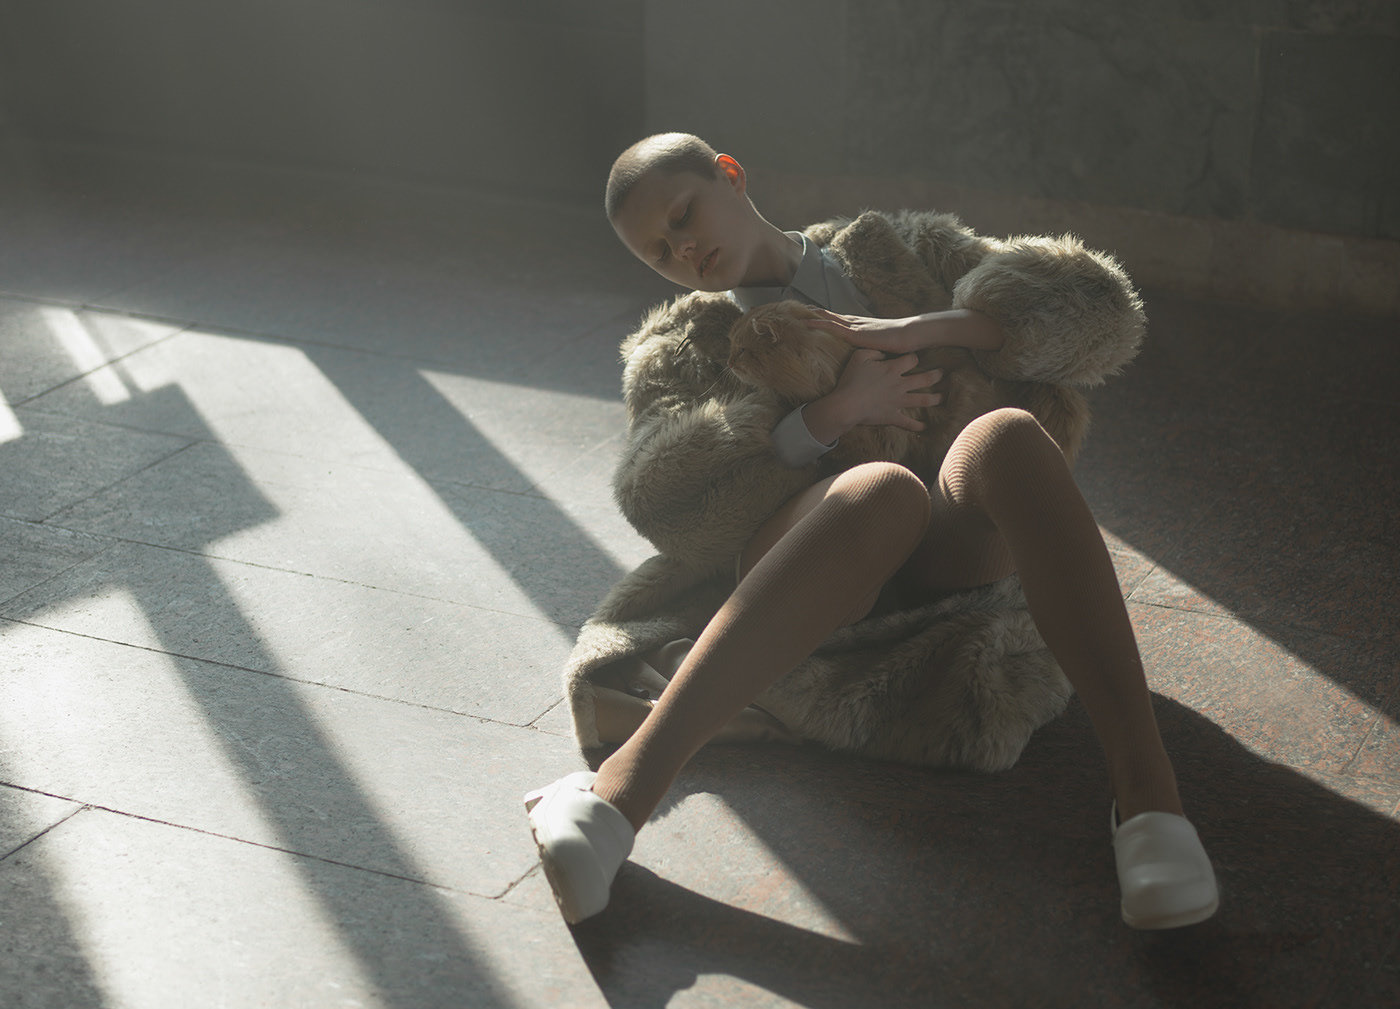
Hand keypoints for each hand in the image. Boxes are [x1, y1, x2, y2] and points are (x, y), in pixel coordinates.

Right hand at [803, 349, 942, 443]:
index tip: (915, 358)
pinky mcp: (892, 416)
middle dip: (936, 375)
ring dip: (935, 399)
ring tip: (942, 397)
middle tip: (942, 374)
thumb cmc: (851, 380)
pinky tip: (925, 427)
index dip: (914, 357)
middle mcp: (900, 385)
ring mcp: (898, 402)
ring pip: (923, 400)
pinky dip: (917, 426)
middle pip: (925, 378)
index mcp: (892, 369)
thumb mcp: (859, 357)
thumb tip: (884, 354)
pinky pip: (908, 423)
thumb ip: (874, 351)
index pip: (912, 359)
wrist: (846, 405)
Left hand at [809, 307, 1005, 353]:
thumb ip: (881, 351)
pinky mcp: (856, 333)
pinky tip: (807, 322)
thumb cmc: (905, 344)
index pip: (844, 322)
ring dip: (814, 315)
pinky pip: (833, 327)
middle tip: (803, 310)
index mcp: (865, 327)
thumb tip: (880, 363)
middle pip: (834, 317)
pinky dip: (819, 324)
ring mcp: (856, 327)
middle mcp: (858, 324)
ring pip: (830, 319)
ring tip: (799, 312)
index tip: (819, 316)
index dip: (831, 319)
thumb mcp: (889, 348)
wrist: (912, 336)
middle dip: (819, 314)